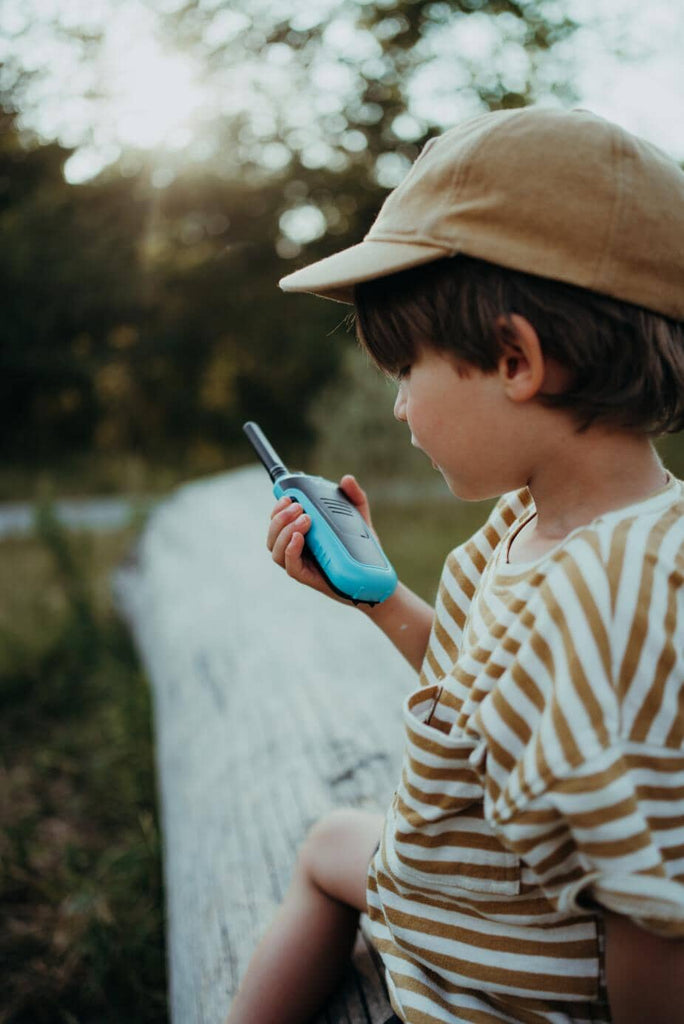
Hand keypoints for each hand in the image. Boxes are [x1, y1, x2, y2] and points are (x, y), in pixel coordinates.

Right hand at [266, 475, 373, 602]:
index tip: (288, 496)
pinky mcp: (307, 577)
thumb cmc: (362, 548)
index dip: (277, 509)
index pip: (278, 521)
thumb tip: (347, 479)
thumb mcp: (359, 518)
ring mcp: (300, 564)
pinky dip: (290, 549)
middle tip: (299, 507)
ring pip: (275, 549)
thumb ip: (354, 497)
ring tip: (305, 519)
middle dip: (281, 517)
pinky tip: (299, 538)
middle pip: (273, 533)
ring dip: (285, 531)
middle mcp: (296, 548)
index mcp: (302, 534)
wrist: (374, 577)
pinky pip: (290, 565)